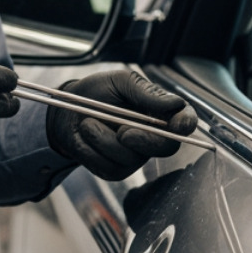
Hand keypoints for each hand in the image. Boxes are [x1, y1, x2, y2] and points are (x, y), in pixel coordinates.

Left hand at [46, 71, 196, 179]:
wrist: (66, 110)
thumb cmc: (96, 92)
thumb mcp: (120, 82)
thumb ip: (146, 92)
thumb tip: (175, 102)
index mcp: (159, 112)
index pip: (184, 120)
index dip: (186, 124)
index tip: (178, 124)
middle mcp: (152, 136)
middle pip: (166, 147)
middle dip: (144, 141)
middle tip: (123, 132)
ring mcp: (135, 155)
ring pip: (131, 158)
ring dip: (104, 140)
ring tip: (88, 123)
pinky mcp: (116, 170)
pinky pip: (110, 167)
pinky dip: (92, 151)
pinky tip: (85, 138)